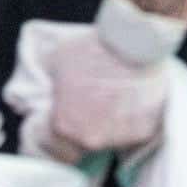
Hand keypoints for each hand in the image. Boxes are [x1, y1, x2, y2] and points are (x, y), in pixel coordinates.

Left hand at [45, 28, 168, 157]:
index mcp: (63, 126)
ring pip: (110, 139)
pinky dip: (130, 121)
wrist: (133, 44)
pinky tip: (130, 101)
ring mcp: (118, 139)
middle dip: (84, 127)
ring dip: (109, 125)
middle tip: (92, 104)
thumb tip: (43, 92)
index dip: (60, 127)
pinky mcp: (143, 134)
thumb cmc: (90, 50)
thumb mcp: (54, 62)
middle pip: (83, 142)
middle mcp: (90, 139)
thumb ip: (47, 85)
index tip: (66, 115)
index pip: (56, 143)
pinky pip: (132, 132)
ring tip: (114, 99)